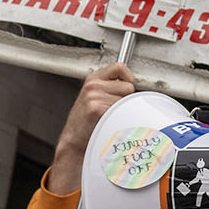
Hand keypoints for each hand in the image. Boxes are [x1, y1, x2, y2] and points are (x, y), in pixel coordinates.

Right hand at [48, 63, 136, 192]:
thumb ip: (110, 88)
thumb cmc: (87, 121)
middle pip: (128, 86)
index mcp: (93, 79)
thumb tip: (134, 86)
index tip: (128, 86)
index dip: (128, 77)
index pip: (119, 67)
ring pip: (128, 99)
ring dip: (124, 109)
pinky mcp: (97, 109)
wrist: (74, 141)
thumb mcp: (94, 97)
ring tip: (111, 117)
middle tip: (114, 110)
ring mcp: (94, 97)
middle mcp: (93, 86)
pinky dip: (121, 118)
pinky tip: (110, 122)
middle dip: (126, 98)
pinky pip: (122, 111)